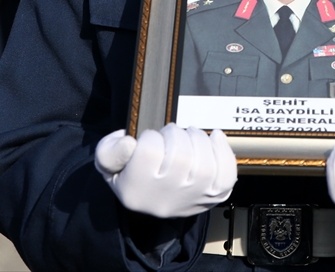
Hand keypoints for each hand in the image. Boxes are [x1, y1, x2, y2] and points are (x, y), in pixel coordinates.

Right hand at [95, 124, 236, 218]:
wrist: (151, 199)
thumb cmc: (131, 174)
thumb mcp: (108, 163)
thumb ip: (109, 151)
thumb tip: (128, 143)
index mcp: (136, 189)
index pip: (149, 150)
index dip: (150, 136)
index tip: (149, 139)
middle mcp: (166, 198)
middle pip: (181, 155)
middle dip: (176, 135)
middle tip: (171, 135)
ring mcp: (192, 199)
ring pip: (205, 164)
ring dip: (198, 140)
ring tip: (189, 136)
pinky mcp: (212, 196)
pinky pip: (226, 174)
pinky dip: (223, 152)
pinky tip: (214, 139)